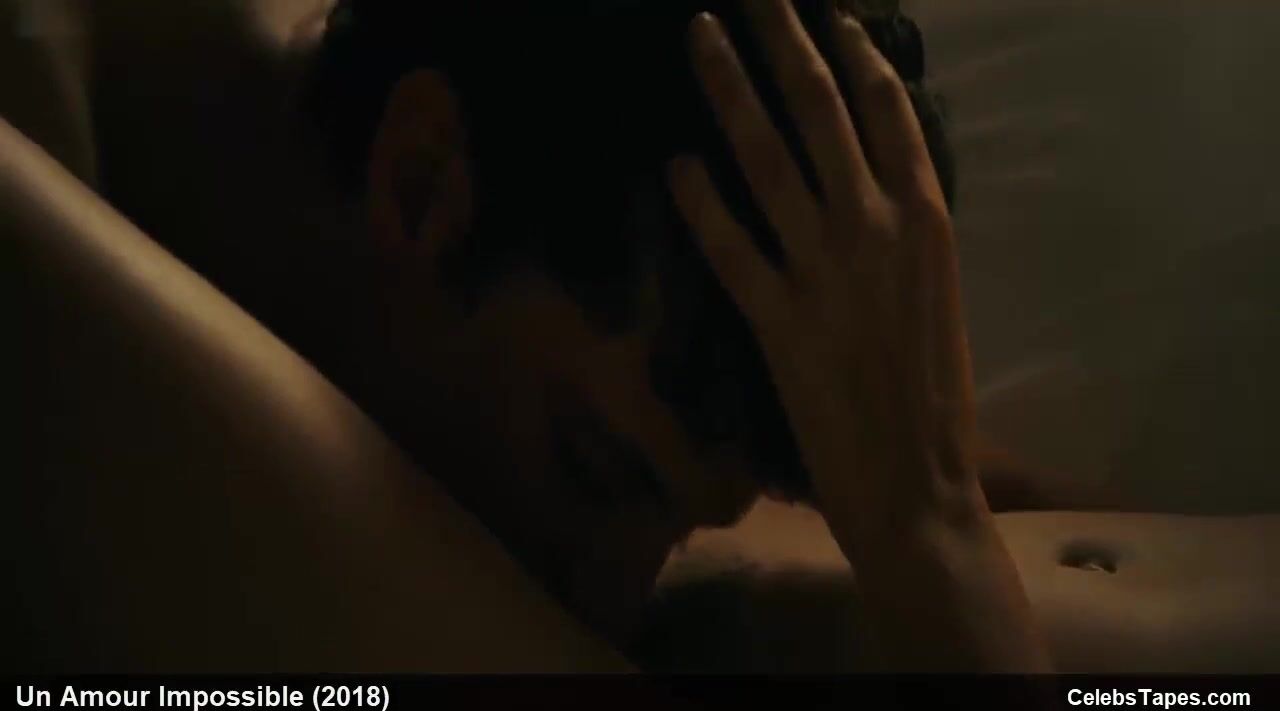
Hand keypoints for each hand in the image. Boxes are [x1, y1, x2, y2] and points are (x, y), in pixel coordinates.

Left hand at [669, 1, 981, 545]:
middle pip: (822, 113)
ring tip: (701, 36)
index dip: (856, 57)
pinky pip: (731, 248)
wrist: (918, 480)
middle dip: (785, 43)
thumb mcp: (934, 292)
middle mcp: (877, 229)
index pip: (888, 113)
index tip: (830, 15)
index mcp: (927, 219)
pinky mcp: (778, 321)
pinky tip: (673, 165)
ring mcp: (824, 272)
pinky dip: (700, 204)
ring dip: (729, 92)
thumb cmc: (932, 392)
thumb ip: (903, 231)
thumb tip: (865, 179)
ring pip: (768, 161)